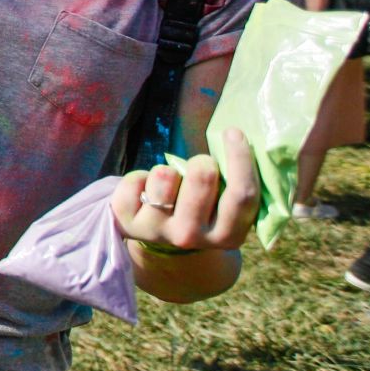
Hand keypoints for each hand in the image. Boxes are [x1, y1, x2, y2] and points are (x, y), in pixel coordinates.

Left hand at [110, 127, 260, 253]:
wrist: (157, 232)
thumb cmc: (199, 206)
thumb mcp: (222, 202)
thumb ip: (234, 182)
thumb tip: (238, 138)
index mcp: (228, 236)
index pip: (242, 195)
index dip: (240, 159)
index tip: (233, 132)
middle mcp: (192, 238)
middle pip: (203, 177)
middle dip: (202, 161)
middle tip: (198, 166)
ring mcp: (157, 232)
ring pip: (165, 174)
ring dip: (168, 170)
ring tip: (169, 184)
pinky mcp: (127, 222)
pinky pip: (135, 179)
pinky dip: (140, 176)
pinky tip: (145, 191)